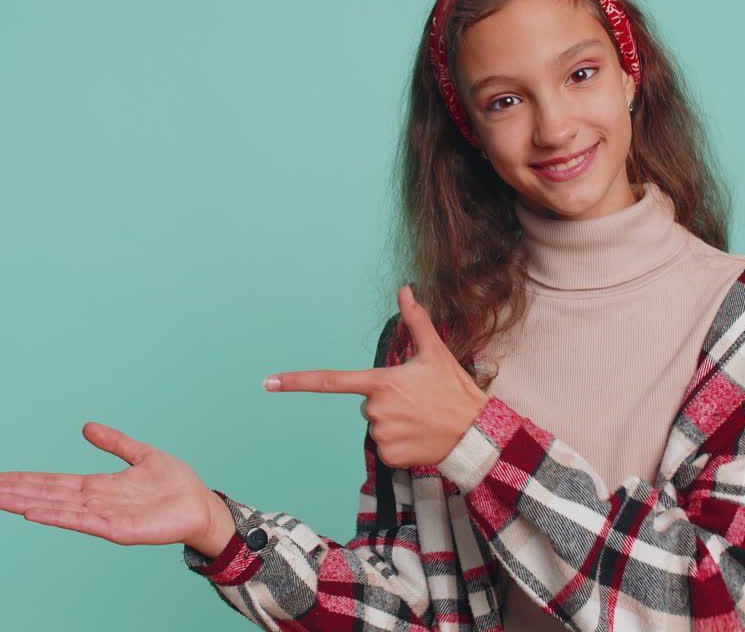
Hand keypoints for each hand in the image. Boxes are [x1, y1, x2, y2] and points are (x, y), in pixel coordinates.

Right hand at [0, 422, 234, 555]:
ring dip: (27, 504)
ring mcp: (105, 517)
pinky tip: (35, 513)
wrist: (200, 505)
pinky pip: (84, 523)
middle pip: (47, 496)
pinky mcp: (118, 529)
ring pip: (58, 509)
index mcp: (99, 487)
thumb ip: (114, 443)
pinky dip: (59, 517)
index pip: (54, 483)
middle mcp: (95, 502)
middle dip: (15, 493)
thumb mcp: (141, 454)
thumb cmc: (174, 485)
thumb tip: (86, 427)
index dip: (25, 480)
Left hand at [264, 285, 487, 468]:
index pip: (331, 381)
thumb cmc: (454, 390)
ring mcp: (382, 435)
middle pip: (367, 403)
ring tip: (422, 418)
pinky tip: (421, 436)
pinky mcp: (390, 456)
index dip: (296, 381)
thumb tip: (405, 289)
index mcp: (381, 382)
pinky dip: (400, 443)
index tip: (268, 382)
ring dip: (394, 422)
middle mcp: (376, 410)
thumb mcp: (435, 352)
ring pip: (376, 425)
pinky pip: (385, 447)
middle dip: (386, 401)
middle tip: (416, 400)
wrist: (476, 434)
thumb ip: (416, 320)